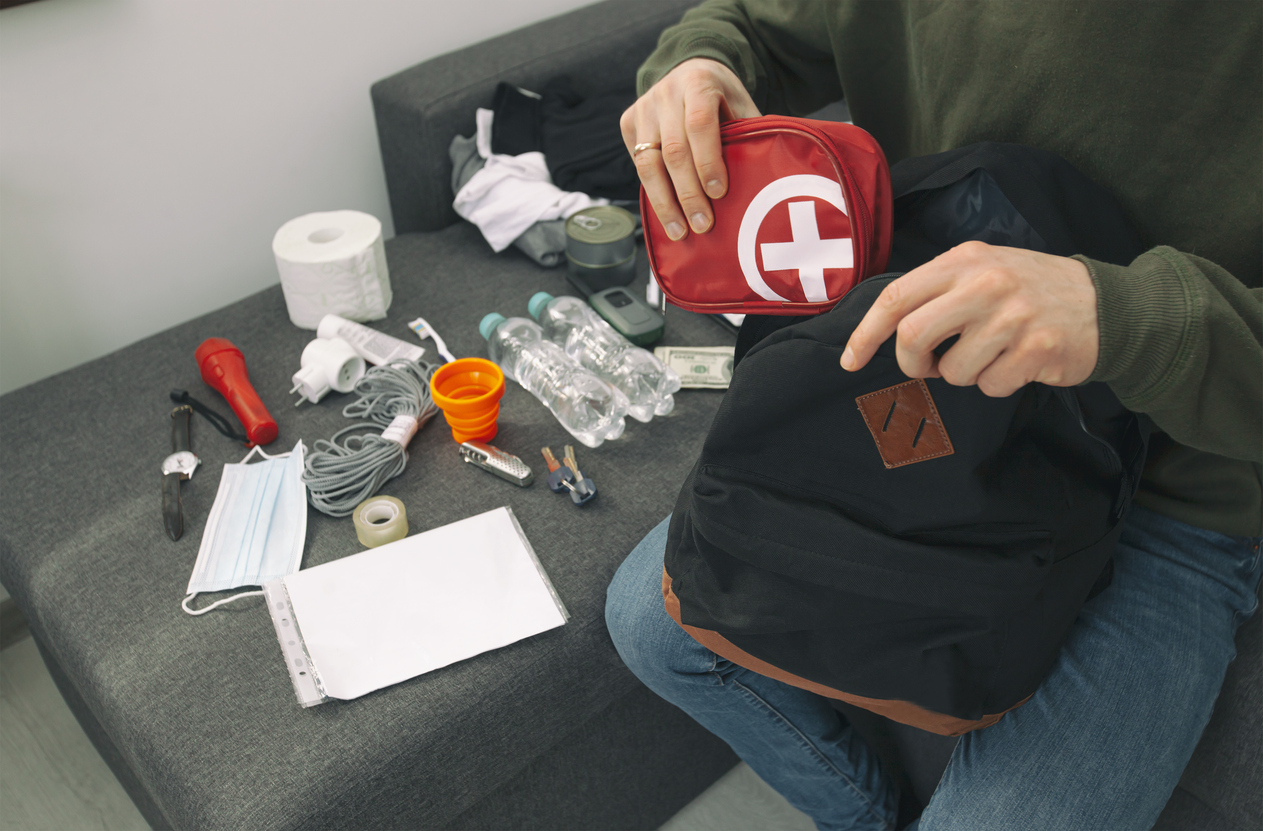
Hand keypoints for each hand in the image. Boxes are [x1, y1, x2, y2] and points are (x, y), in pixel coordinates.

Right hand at [620, 58, 760, 240]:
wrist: (689, 69)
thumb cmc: (722, 97)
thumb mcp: (741, 105)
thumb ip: (748, 134)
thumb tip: (762, 177)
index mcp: (698, 82)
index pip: (698, 124)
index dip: (708, 160)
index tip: (719, 193)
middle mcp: (665, 93)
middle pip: (672, 150)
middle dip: (688, 193)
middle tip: (703, 225)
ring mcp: (643, 108)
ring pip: (647, 162)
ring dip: (664, 202)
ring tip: (680, 231)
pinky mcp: (629, 123)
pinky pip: (638, 165)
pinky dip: (653, 194)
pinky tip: (666, 217)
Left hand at [840, 241, 1099, 397]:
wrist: (1106, 305)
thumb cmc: (1029, 291)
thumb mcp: (983, 269)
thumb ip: (938, 290)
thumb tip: (885, 329)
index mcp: (963, 260)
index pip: (896, 297)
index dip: (865, 333)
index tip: (850, 361)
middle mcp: (986, 283)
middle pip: (913, 337)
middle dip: (913, 364)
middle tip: (930, 367)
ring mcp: (1013, 315)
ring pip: (953, 370)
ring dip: (965, 374)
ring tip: (992, 354)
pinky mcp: (1038, 348)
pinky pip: (991, 385)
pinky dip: (997, 383)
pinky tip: (1018, 362)